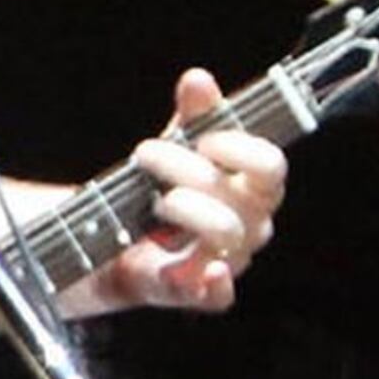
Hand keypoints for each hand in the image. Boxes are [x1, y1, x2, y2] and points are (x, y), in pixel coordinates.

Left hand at [83, 63, 282, 311]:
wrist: (107, 238)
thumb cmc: (157, 187)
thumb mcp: (175, 144)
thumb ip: (192, 115)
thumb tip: (199, 80)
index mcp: (250, 187)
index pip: (271, 168)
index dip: (241, 151)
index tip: (205, 138)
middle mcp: (246, 226)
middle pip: (246, 200)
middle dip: (193, 171)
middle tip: (147, 155)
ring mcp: (221, 260)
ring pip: (229, 238)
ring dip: (189, 211)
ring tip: (154, 200)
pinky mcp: (187, 290)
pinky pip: (218, 298)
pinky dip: (213, 285)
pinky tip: (206, 270)